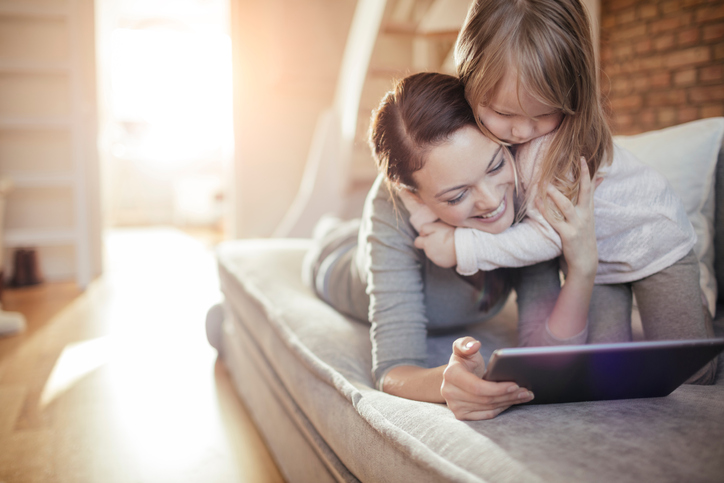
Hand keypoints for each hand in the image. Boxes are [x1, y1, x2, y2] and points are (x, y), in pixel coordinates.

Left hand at [414, 222, 456, 267]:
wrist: (462, 245)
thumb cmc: (448, 234)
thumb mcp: (435, 226)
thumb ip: (424, 228)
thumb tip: (421, 233)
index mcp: (425, 244)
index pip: (417, 242)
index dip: (422, 239)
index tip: (428, 236)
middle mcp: (428, 254)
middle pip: (426, 248)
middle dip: (431, 244)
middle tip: (441, 239)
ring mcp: (436, 260)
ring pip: (433, 254)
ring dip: (438, 250)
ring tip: (447, 244)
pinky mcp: (443, 264)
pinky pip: (441, 259)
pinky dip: (444, 256)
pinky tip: (450, 251)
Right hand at [441, 337, 533, 419]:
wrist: (455, 377)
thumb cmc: (464, 360)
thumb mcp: (464, 347)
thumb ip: (467, 343)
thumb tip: (475, 345)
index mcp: (451, 374)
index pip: (477, 387)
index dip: (498, 388)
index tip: (516, 385)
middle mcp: (449, 392)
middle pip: (485, 399)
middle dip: (508, 396)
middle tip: (526, 391)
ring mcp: (454, 406)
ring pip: (488, 408)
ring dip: (508, 402)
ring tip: (524, 395)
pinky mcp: (461, 415)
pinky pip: (486, 415)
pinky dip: (501, 409)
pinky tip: (512, 401)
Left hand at [536, 158, 599, 278]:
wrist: (585, 261)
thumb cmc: (584, 236)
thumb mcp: (588, 217)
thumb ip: (589, 200)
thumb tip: (597, 181)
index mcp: (589, 210)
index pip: (590, 188)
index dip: (587, 173)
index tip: (583, 158)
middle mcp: (585, 215)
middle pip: (584, 192)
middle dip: (582, 176)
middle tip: (578, 161)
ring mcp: (577, 225)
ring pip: (566, 206)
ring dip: (556, 194)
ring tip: (546, 183)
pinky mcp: (568, 235)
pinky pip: (554, 220)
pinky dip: (544, 210)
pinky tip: (537, 202)